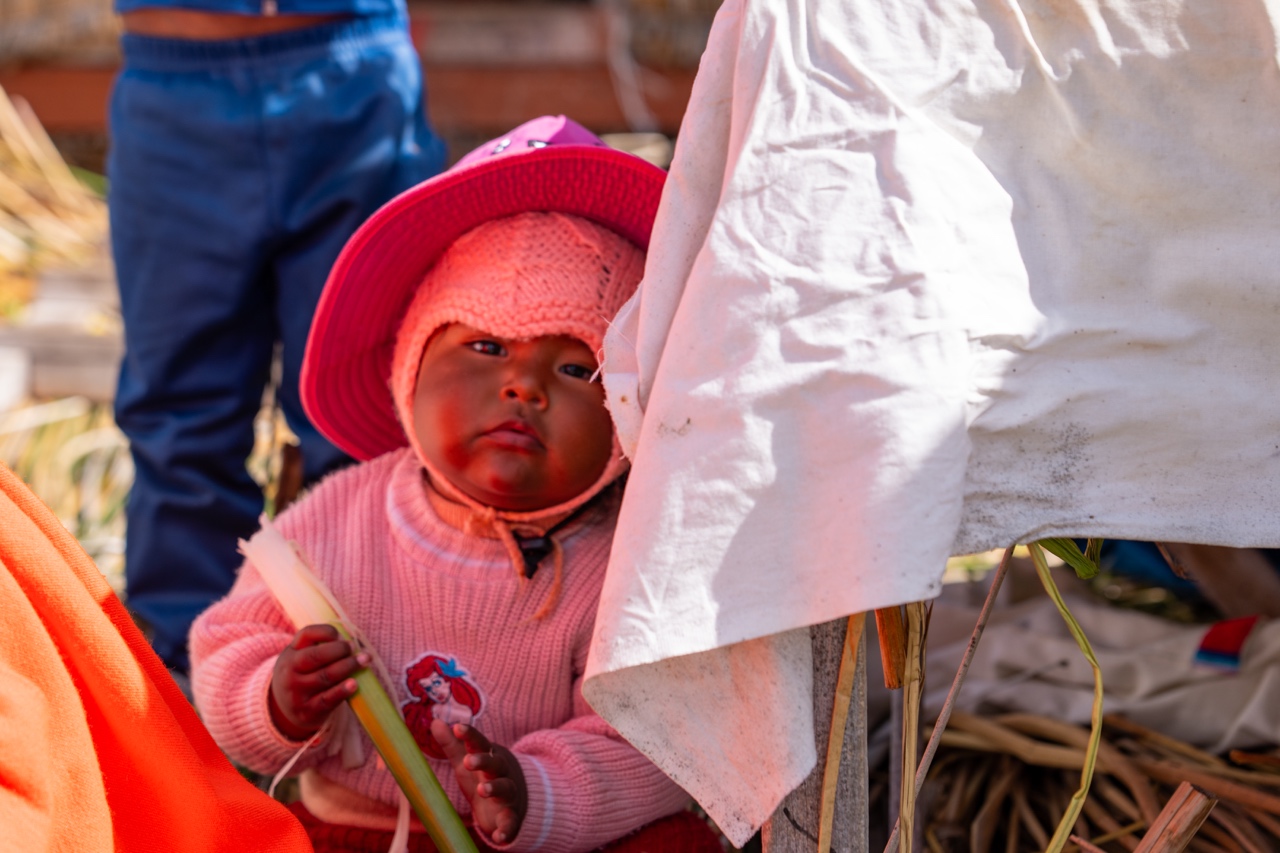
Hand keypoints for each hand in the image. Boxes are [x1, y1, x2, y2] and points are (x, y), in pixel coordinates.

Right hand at [269, 624, 369, 740]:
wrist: (286, 709)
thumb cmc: (303, 674)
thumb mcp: (302, 656)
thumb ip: (321, 645)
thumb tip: (352, 641)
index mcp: (290, 655)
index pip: (306, 635)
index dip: (326, 632)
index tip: (342, 635)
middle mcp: (289, 674)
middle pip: (315, 656)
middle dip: (340, 650)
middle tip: (354, 648)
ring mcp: (297, 694)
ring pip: (325, 677)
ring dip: (348, 666)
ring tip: (364, 660)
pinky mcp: (308, 712)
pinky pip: (327, 700)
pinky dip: (342, 691)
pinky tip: (354, 684)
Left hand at [432, 720, 527, 844]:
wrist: (513, 801)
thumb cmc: (484, 776)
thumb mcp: (467, 761)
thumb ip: (453, 744)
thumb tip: (436, 721)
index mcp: (489, 757)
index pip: (480, 743)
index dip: (470, 735)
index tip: (458, 727)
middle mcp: (502, 773)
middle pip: (495, 763)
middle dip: (484, 761)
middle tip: (468, 761)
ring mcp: (508, 795)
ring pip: (505, 788)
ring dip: (495, 788)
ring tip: (482, 790)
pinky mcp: (510, 816)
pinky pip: (511, 822)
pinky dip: (506, 829)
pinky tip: (498, 836)